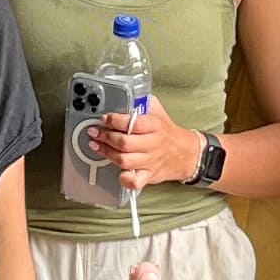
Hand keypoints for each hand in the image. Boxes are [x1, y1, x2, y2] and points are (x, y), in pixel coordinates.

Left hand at [91, 105, 207, 191]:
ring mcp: (150, 161)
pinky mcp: (148, 175)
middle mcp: (153, 144)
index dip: (114, 120)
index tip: (104, 119)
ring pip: (124, 160)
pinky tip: (117, 172)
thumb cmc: (167, 132)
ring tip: (97, 146)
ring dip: (107, 153)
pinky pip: (135, 182)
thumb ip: (143, 103)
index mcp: (155, 126)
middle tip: (95, 132)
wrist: (185, 154)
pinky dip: (124, 179)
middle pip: (124, 143)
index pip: (132, 123)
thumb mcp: (158, 112)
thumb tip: (126, 97)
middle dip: (105, 137)